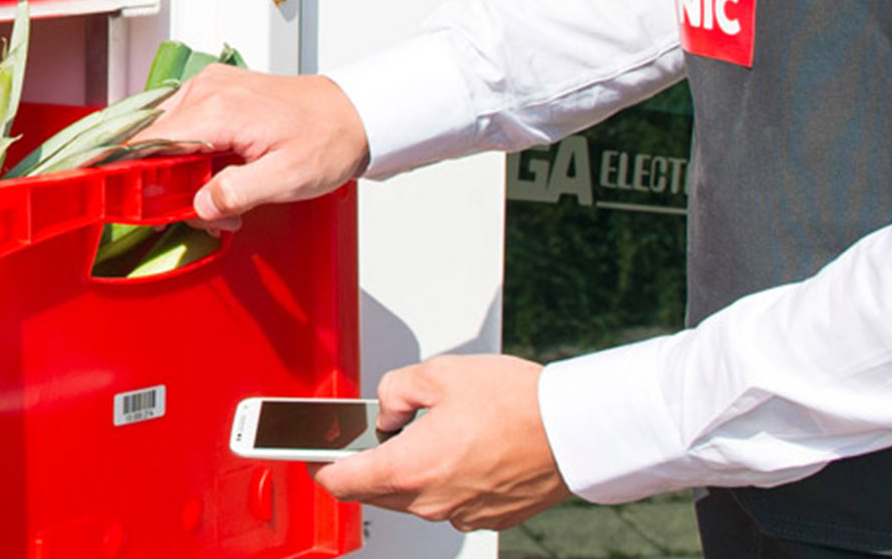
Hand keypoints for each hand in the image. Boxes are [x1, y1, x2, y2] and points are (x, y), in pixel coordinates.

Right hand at [134, 66, 369, 230]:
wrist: (356, 114)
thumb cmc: (328, 138)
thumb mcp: (286, 178)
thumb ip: (235, 194)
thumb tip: (196, 205)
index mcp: (218, 109)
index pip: (147, 141)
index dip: (126, 172)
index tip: (114, 195)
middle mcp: (207, 91)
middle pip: (152, 141)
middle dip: (166, 183)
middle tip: (205, 212)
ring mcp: (210, 89)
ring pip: (165, 136)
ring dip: (181, 172)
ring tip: (221, 197)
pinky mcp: (216, 94)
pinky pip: (183, 127)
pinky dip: (191, 155)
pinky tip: (217, 175)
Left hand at [311, 355, 573, 531]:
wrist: (577, 430)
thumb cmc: (519, 403)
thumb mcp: (440, 373)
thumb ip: (395, 390)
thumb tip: (388, 410)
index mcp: (410, 468)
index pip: (342, 483)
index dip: (321, 468)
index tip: (314, 456)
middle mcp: (432, 502)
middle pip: (376, 493)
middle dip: (370, 465)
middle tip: (381, 433)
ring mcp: (460, 514)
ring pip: (414, 499)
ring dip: (412, 472)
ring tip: (436, 433)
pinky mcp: (487, 517)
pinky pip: (449, 502)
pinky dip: (446, 480)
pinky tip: (465, 450)